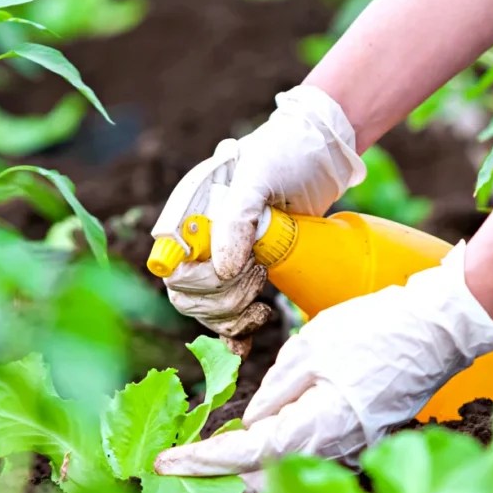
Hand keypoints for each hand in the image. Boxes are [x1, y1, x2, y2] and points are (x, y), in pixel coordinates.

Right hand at [153, 85, 364, 348]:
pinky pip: (226, 314)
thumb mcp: (259, 176)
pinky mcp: (245, 271)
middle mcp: (199, 237)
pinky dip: (234, 333)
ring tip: (264, 299)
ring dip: (233, 315)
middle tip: (259, 276)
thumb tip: (222, 271)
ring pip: (206, 309)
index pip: (171, 264)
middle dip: (223, 298)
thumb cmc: (287, 152)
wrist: (321, 153)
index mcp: (189, 211)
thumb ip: (235, 218)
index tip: (234, 272)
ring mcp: (222, 256)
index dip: (197, 281)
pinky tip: (245, 341)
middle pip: (187, 293)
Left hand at [154, 244, 492, 479]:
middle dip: (224, 470)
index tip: (163, 463)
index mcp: (318, 426)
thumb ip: (276, 390)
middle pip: (264, 478)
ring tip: (222, 441)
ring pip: (290, 472)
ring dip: (254, 463)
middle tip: (188, 452)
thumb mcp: (311, 347)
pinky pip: (316, 457)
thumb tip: (253, 421)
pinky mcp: (365, 444)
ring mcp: (354, 453)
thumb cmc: (376, 329)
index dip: (201, 460)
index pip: (245, 454)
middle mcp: (336, 452)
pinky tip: (273, 428)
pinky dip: (286, 451)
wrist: (441, 330)